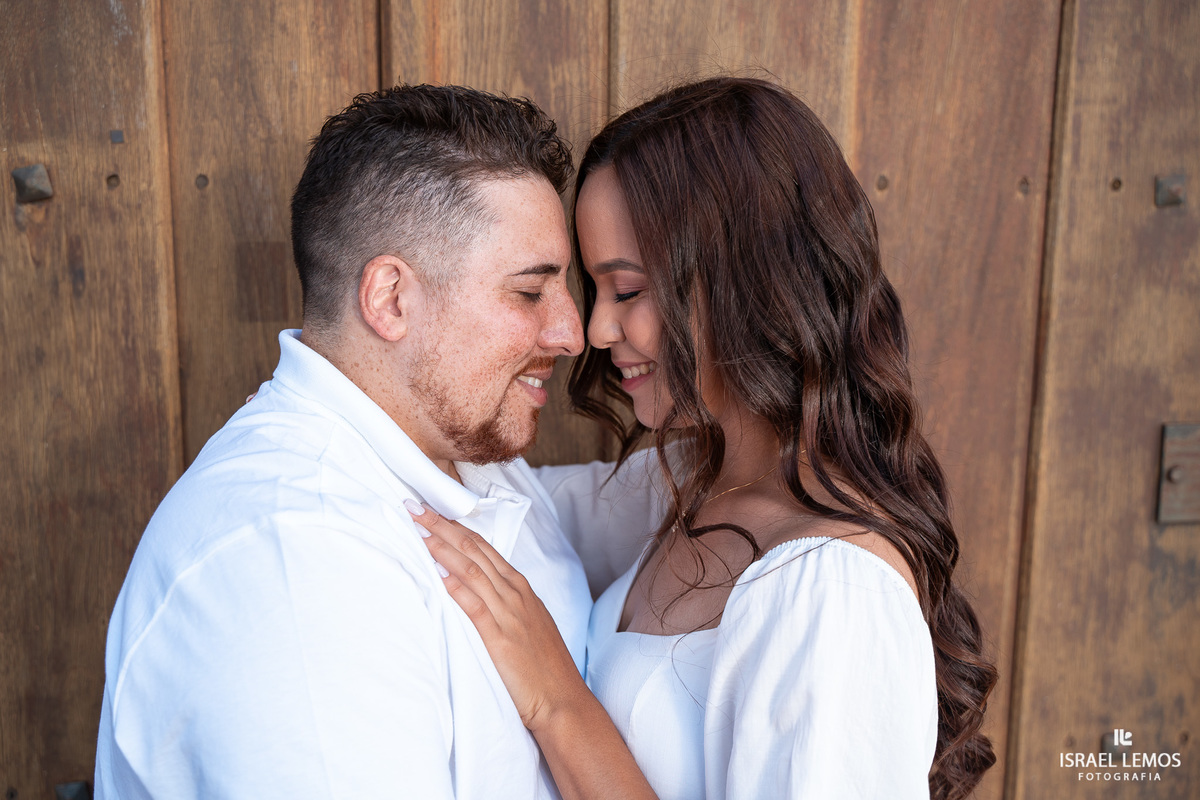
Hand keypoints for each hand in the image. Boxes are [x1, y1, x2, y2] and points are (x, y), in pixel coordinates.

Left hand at [406, 502, 587, 732]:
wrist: (562, 699)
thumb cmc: (544, 665)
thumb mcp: (526, 622)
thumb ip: (503, 602)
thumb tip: (473, 587)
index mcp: (519, 587)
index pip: (482, 546)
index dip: (454, 525)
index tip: (430, 511)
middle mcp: (514, 593)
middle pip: (473, 549)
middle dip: (442, 526)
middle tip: (415, 507)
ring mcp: (509, 613)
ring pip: (472, 569)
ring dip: (442, 547)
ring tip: (418, 530)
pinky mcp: (500, 637)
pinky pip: (475, 605)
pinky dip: (456, 586)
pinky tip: (438, 573)